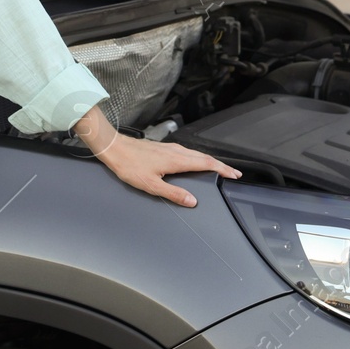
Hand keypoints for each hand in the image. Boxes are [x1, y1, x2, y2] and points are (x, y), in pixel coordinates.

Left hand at [93, 134, 241, 207]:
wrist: (115, 149)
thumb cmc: (130, 165)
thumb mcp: (151, 185)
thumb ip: (173, 193)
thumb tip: (191, 200)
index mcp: (177, 160)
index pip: (206, 164)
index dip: (222, 169)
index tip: (234, 174)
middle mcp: (177, 151)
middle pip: (205, 157)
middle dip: (221, 165)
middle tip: (233, 173)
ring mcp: (171, 148)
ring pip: (197, 154)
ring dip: (210, 161)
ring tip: (219, 169)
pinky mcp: (165, 148)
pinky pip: (189, 152)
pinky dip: (199, 158)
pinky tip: (195, 163)